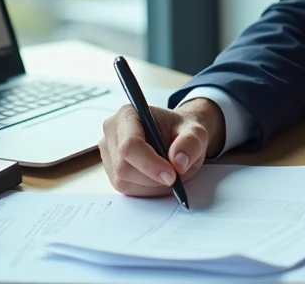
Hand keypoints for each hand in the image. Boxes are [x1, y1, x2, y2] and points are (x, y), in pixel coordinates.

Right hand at [99, 98, 226, 195]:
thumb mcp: (196, 132)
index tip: (172, 175)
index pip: (129, 144)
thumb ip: (191, 143)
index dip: (149, 163)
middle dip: (152, 178)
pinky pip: (125, 189)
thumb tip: (178, 161)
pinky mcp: (111, 171)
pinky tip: (157, 178)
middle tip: (175, 177)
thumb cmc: (182, 131)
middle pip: (123, 167)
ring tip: (167, 173)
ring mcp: (109, 153)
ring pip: (123, 181)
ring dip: (150, 185)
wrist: (177, 137)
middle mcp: (112, 132)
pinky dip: (145, 189)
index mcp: (128, 114)